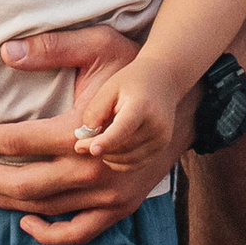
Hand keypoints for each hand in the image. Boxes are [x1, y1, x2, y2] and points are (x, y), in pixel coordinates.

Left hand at [0, 25, 188, 244]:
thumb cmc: (133, 70)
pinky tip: (26, 221)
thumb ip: (52, 48)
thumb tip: (6, 52)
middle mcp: (95, 169)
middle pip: (27, 183)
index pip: (22, 142)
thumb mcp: (98, 45)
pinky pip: (79, 232)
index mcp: (84, 130)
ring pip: (46, 208)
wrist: (181, 100)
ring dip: (8, 201)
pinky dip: (49, 233)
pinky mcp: (120, 207)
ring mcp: (109, 194)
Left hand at [71, 58, 174, 173]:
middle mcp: (156, 126)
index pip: (123, 128)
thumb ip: (95, 111)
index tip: (89, 149)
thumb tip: (85, 137)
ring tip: (98, 142)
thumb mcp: (109, 88)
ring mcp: (161, 139)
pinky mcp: (161, 147)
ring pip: (127, 159)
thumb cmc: (131, 83)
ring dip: (108, 156)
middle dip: (98, 149)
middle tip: (81, 143)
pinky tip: (111, 151)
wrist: (164, 80)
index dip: (106, 141)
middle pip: (122, 147)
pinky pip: (135, 164)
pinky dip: (119, 162)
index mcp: (142, 106)